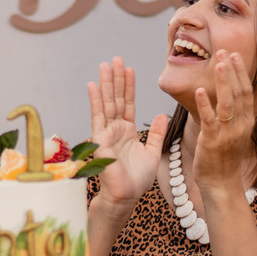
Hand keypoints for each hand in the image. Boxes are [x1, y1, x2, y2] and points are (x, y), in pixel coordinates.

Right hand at [87, 57, 168, 210]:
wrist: (126, 196)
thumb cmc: (137, 180)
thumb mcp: (152, 152)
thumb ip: (157, 133)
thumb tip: (163, 115)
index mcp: (127, 131)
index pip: (128, 104)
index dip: (129, 86)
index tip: (130, 69)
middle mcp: (116, 129)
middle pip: (117, 99)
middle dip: (117, 79)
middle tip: (116, 58)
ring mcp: (106, 133)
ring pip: (107, 103)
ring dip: (107, 84)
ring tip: (106, 65)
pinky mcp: (100, 140)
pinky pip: (98, 117)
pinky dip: (96, 101)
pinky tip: (93, 85)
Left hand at [191, 51, 253, 193]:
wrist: (221, 184)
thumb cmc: (224, 158)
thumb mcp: (234, 133)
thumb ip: (233, 115)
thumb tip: (229, 95)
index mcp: (246, 122)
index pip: (246, 92)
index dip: (240, 72)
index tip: (233, 55)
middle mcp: (241, 126)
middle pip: (239, 93)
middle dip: (233, 71)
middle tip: (225, 51)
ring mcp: (228, 134)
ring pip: (228, 103)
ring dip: (223, 82)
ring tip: (218, 63)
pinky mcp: (213, 141)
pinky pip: (210, 120)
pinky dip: (205, 104)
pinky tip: (200, 90)